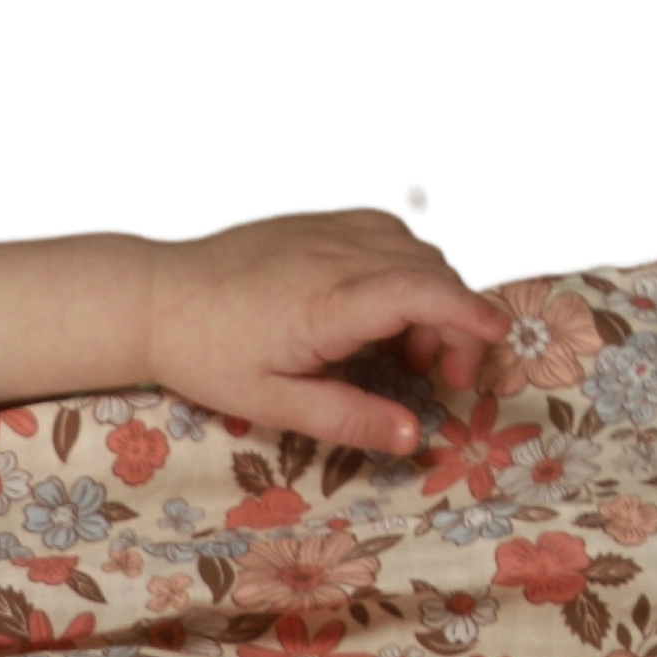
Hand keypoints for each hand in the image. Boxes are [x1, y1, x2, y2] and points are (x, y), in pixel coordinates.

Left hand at [143, 203, 508, 457]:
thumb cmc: (208, 355)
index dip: (470, 314)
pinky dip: (409, 266)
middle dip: (460, 322)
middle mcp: (337, 254)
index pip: (421, 293)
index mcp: (327, 303)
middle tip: (446, 377)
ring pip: (418, 246)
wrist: (156, 296)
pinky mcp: (322, 219)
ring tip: (408, 351)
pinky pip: (390, 231)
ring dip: (436, 294)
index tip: (500, 340)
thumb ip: (347, 417)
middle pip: (434, 272)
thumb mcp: (272, 403)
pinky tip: (387, 307)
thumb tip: (413, 437)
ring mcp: (330, 228)